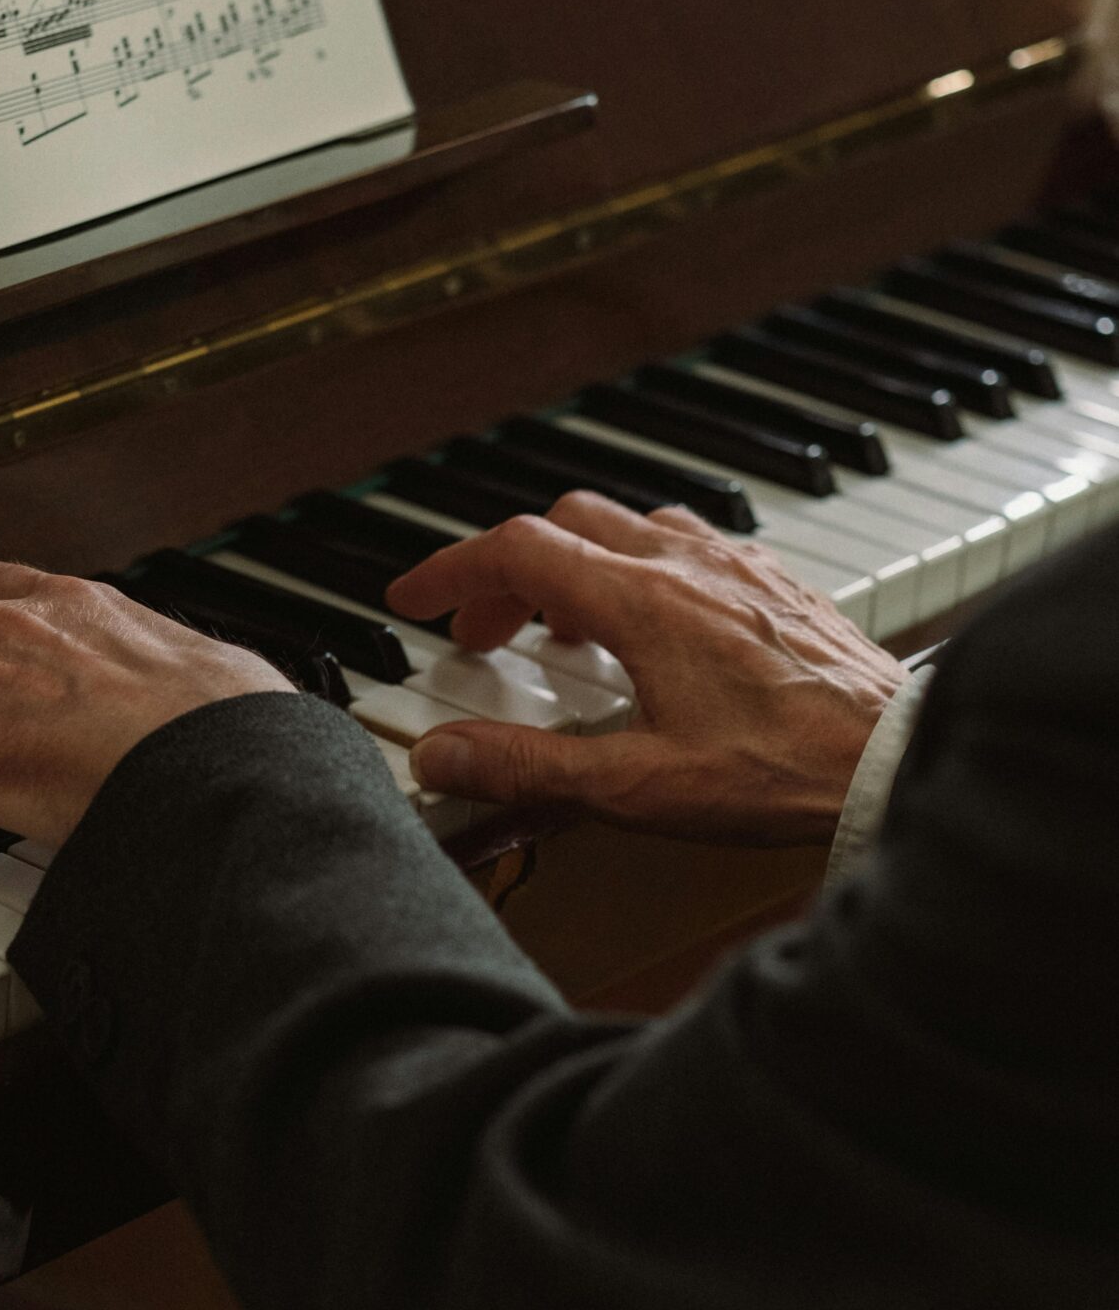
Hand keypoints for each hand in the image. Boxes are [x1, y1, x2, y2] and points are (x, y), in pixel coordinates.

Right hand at [387, 497, 909, 845]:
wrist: (896, 761)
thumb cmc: (784, 773)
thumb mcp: (638, 786)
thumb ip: (529, 769)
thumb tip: (441, 758)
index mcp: (642, 600)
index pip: (516, 551)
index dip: (449, 571)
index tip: (412, 600)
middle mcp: (687, 562)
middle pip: (566, 523)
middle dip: (508, 573)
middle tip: (484, 633)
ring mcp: (737, 565)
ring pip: (629, 523)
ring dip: (577, 562)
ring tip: (565, 629)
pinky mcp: (777, 582)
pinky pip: (688, 541)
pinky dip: (640, 564)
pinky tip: (653, 622)